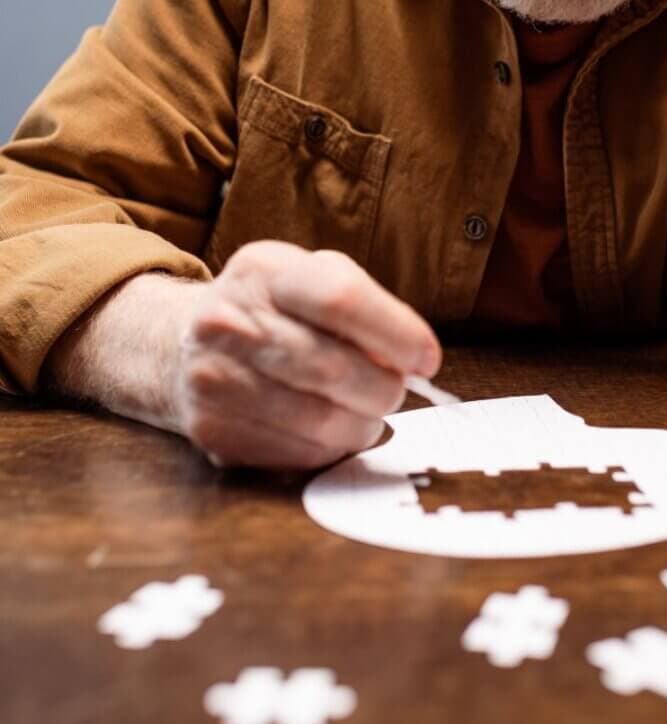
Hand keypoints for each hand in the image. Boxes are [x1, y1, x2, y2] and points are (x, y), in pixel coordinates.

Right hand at [173, 240, 441, 469]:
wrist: (183, 345)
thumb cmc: (273, 310)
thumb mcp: (311, 279)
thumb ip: (365, 307)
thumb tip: (415, 360)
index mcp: (263, 270)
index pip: (341, 299)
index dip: (397, 333)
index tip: (427, 359)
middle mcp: (228, 321)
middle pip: (335, 368)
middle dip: (385, 388)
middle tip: (395, 389)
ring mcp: (214, 379)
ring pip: (321, 420)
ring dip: (363, 423)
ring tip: (365, 409)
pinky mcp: (213, 430)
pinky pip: (298, 453)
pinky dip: (330, 447)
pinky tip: (329, 427)